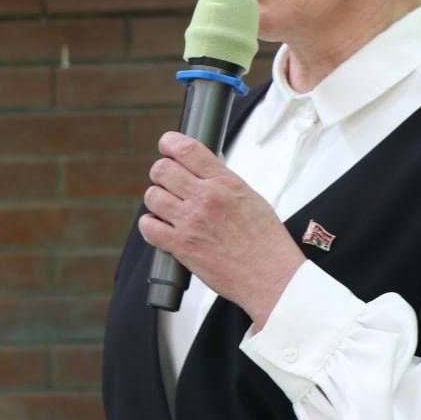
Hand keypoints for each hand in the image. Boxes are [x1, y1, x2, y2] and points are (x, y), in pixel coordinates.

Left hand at [139, 131, 305, 325]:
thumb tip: (204, 171)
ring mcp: (191, 222)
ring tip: (166, 207)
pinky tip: (160, 227)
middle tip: (166, 180)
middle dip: (161, 173)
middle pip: (162, 170)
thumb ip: (224, 182)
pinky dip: (150, 225)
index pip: (187, 150)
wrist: (271, 276)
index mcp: (225, 182)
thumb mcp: (251, 198)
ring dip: (156, 200)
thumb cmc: (267, 241)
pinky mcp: (181, 246)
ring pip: (152, 196)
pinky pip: (148, 227)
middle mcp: (205, 198)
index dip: (170, 143)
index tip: (166, 145)